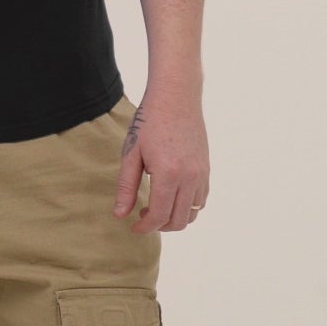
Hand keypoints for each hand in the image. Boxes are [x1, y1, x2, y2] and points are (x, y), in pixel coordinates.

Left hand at [113, 93, 209, 233]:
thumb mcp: (132, 154)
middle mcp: (190, 177)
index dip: (144, 227)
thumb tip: (120, 215)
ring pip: (192, 213)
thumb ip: (126, 187)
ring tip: (156, 207)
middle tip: (142, 217)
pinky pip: (201, 199)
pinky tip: (170, 195)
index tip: (133, 227)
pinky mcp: (206, 169)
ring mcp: (201, 174)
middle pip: (178, 220)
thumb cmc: (149, 122)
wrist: (176, 97)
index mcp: (168, 173)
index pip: (159, 215)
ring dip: (174, 218)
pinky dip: (187, 206)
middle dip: (159, 226)